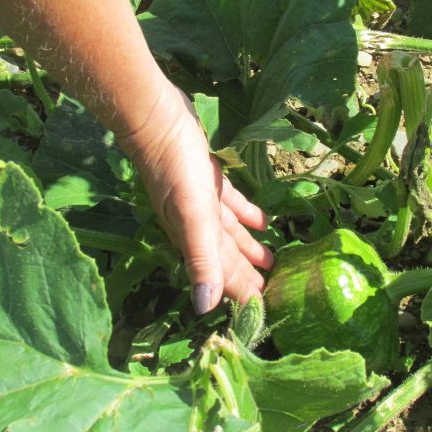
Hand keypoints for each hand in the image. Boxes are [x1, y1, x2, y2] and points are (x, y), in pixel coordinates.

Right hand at [117, 79, 272, 311]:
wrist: (159, 120)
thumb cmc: (177, 169)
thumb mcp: (192, 216)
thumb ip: (201, 259)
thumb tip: (203, 308)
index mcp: (192, 237)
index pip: (219, 274)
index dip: (237, 293)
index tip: (259, 311)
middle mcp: (195, 224)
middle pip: (226, 257)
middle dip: (246, 275)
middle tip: (272, 290)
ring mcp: (200, 201)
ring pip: (229, 233)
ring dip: (249, 247)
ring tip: (271, 261)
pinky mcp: (207, 179)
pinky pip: (230, 204)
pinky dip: (245, 214)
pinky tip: (262, 220)